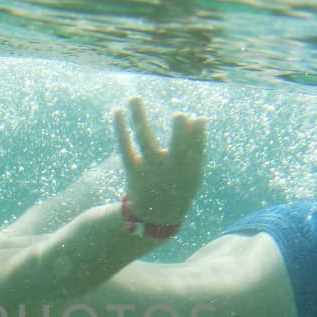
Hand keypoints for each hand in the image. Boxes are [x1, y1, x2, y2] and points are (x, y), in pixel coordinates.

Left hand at [113, 97, 205, 224]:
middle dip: (179, 131)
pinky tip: (118, 112)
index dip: (197, 133)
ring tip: (134, 98)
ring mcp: (150, 169)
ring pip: (145, 139)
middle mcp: (171, 169)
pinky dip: (120, 129)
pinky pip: (125, 147)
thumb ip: (197, 146)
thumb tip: (198, 117)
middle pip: (176, 146)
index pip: (197, 148)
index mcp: (190, 170)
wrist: (156, 218)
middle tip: (179, 115)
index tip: (196, 119)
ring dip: (139, 117)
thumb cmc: (179, 187)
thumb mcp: (193, 172)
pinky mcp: (133, 170)